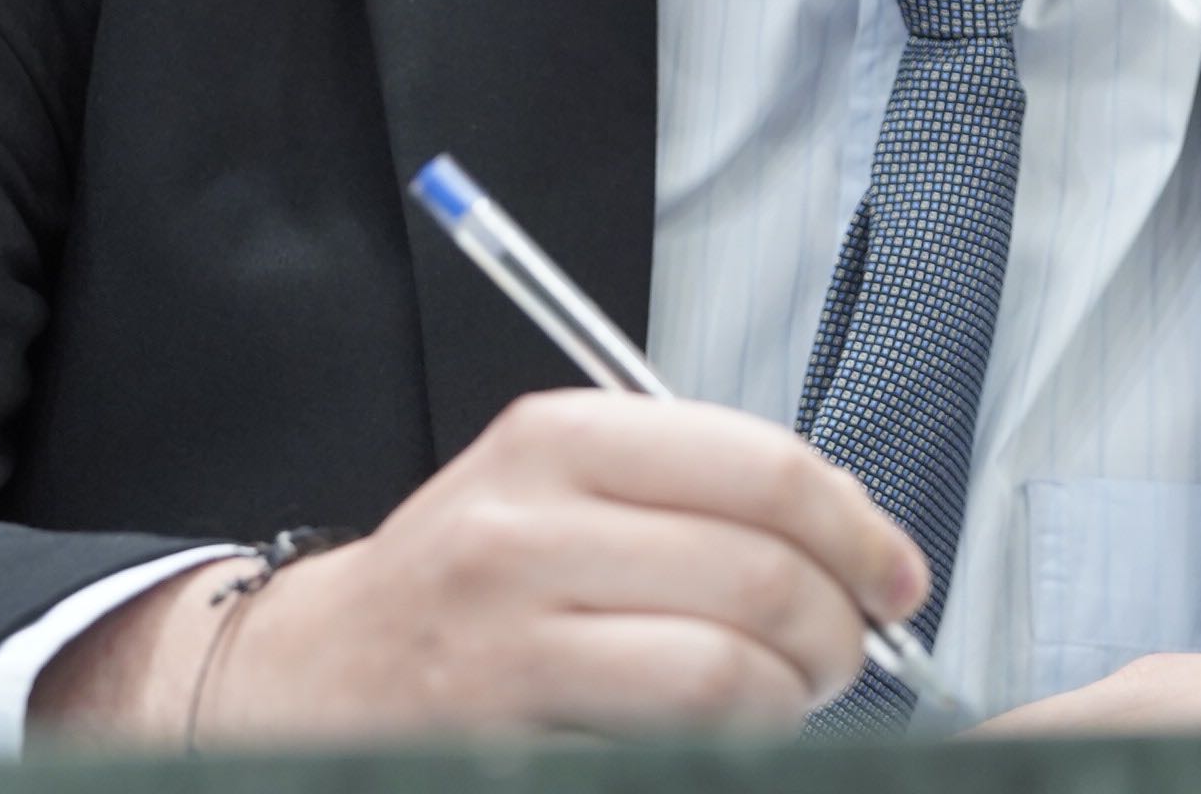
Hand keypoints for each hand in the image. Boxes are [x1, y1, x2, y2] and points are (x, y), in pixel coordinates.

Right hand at [35, 391, 929, 742]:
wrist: (307, 679)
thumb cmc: (460, 583)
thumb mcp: (552, 484)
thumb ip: (690, 484)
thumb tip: (854, 530)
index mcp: (550, 442)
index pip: (760, 468)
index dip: (857, 528)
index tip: (893, 571)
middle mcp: (520, 537)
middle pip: (758, 578)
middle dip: (838, 628)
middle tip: (846, 650)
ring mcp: (506, 656)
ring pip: (725, 681)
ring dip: (790, 704)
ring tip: (784, 700)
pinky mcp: (507, 751)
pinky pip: (671, 758)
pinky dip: (725, 755)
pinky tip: (717, 742)